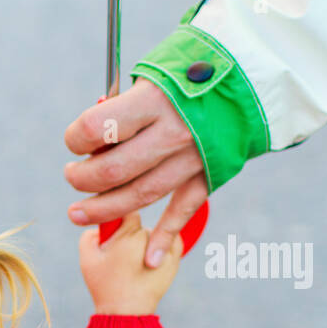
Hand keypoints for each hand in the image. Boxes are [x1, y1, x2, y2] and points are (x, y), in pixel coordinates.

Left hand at [63, 78, 206, 268]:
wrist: (254, 73)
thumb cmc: (193, 69)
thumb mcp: (155, 73)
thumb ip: (124, 107)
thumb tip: (92, 139)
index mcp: (154, 100)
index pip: (97, 128)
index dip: (76, 138)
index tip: (74, 141)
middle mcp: (172, 132)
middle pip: (113, 171)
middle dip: (83, 180)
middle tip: (72, 178)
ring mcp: (193, 157)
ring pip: (140, 195)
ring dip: (105, 210)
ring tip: (78, 214)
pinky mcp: (210, 173)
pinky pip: (183, 210)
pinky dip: (166, 236)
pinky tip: (149, 258)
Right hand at [79, 211, 181, 314]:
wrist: (127, 311)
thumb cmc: (104, 285)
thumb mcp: (87, 257)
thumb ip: (91, 230)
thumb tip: (103, 219)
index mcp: (128, 234)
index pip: (124, 209)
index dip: (115, 219)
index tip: (111, 233)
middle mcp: (151, 236)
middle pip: (137, 224)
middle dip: (127, 235)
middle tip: (119, 256)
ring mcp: (166, 246)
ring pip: (151, 233)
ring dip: (143, 242)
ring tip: (133, 265)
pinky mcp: (176, 256)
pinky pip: (167, 240)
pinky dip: (158, 247)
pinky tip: (148, 261)